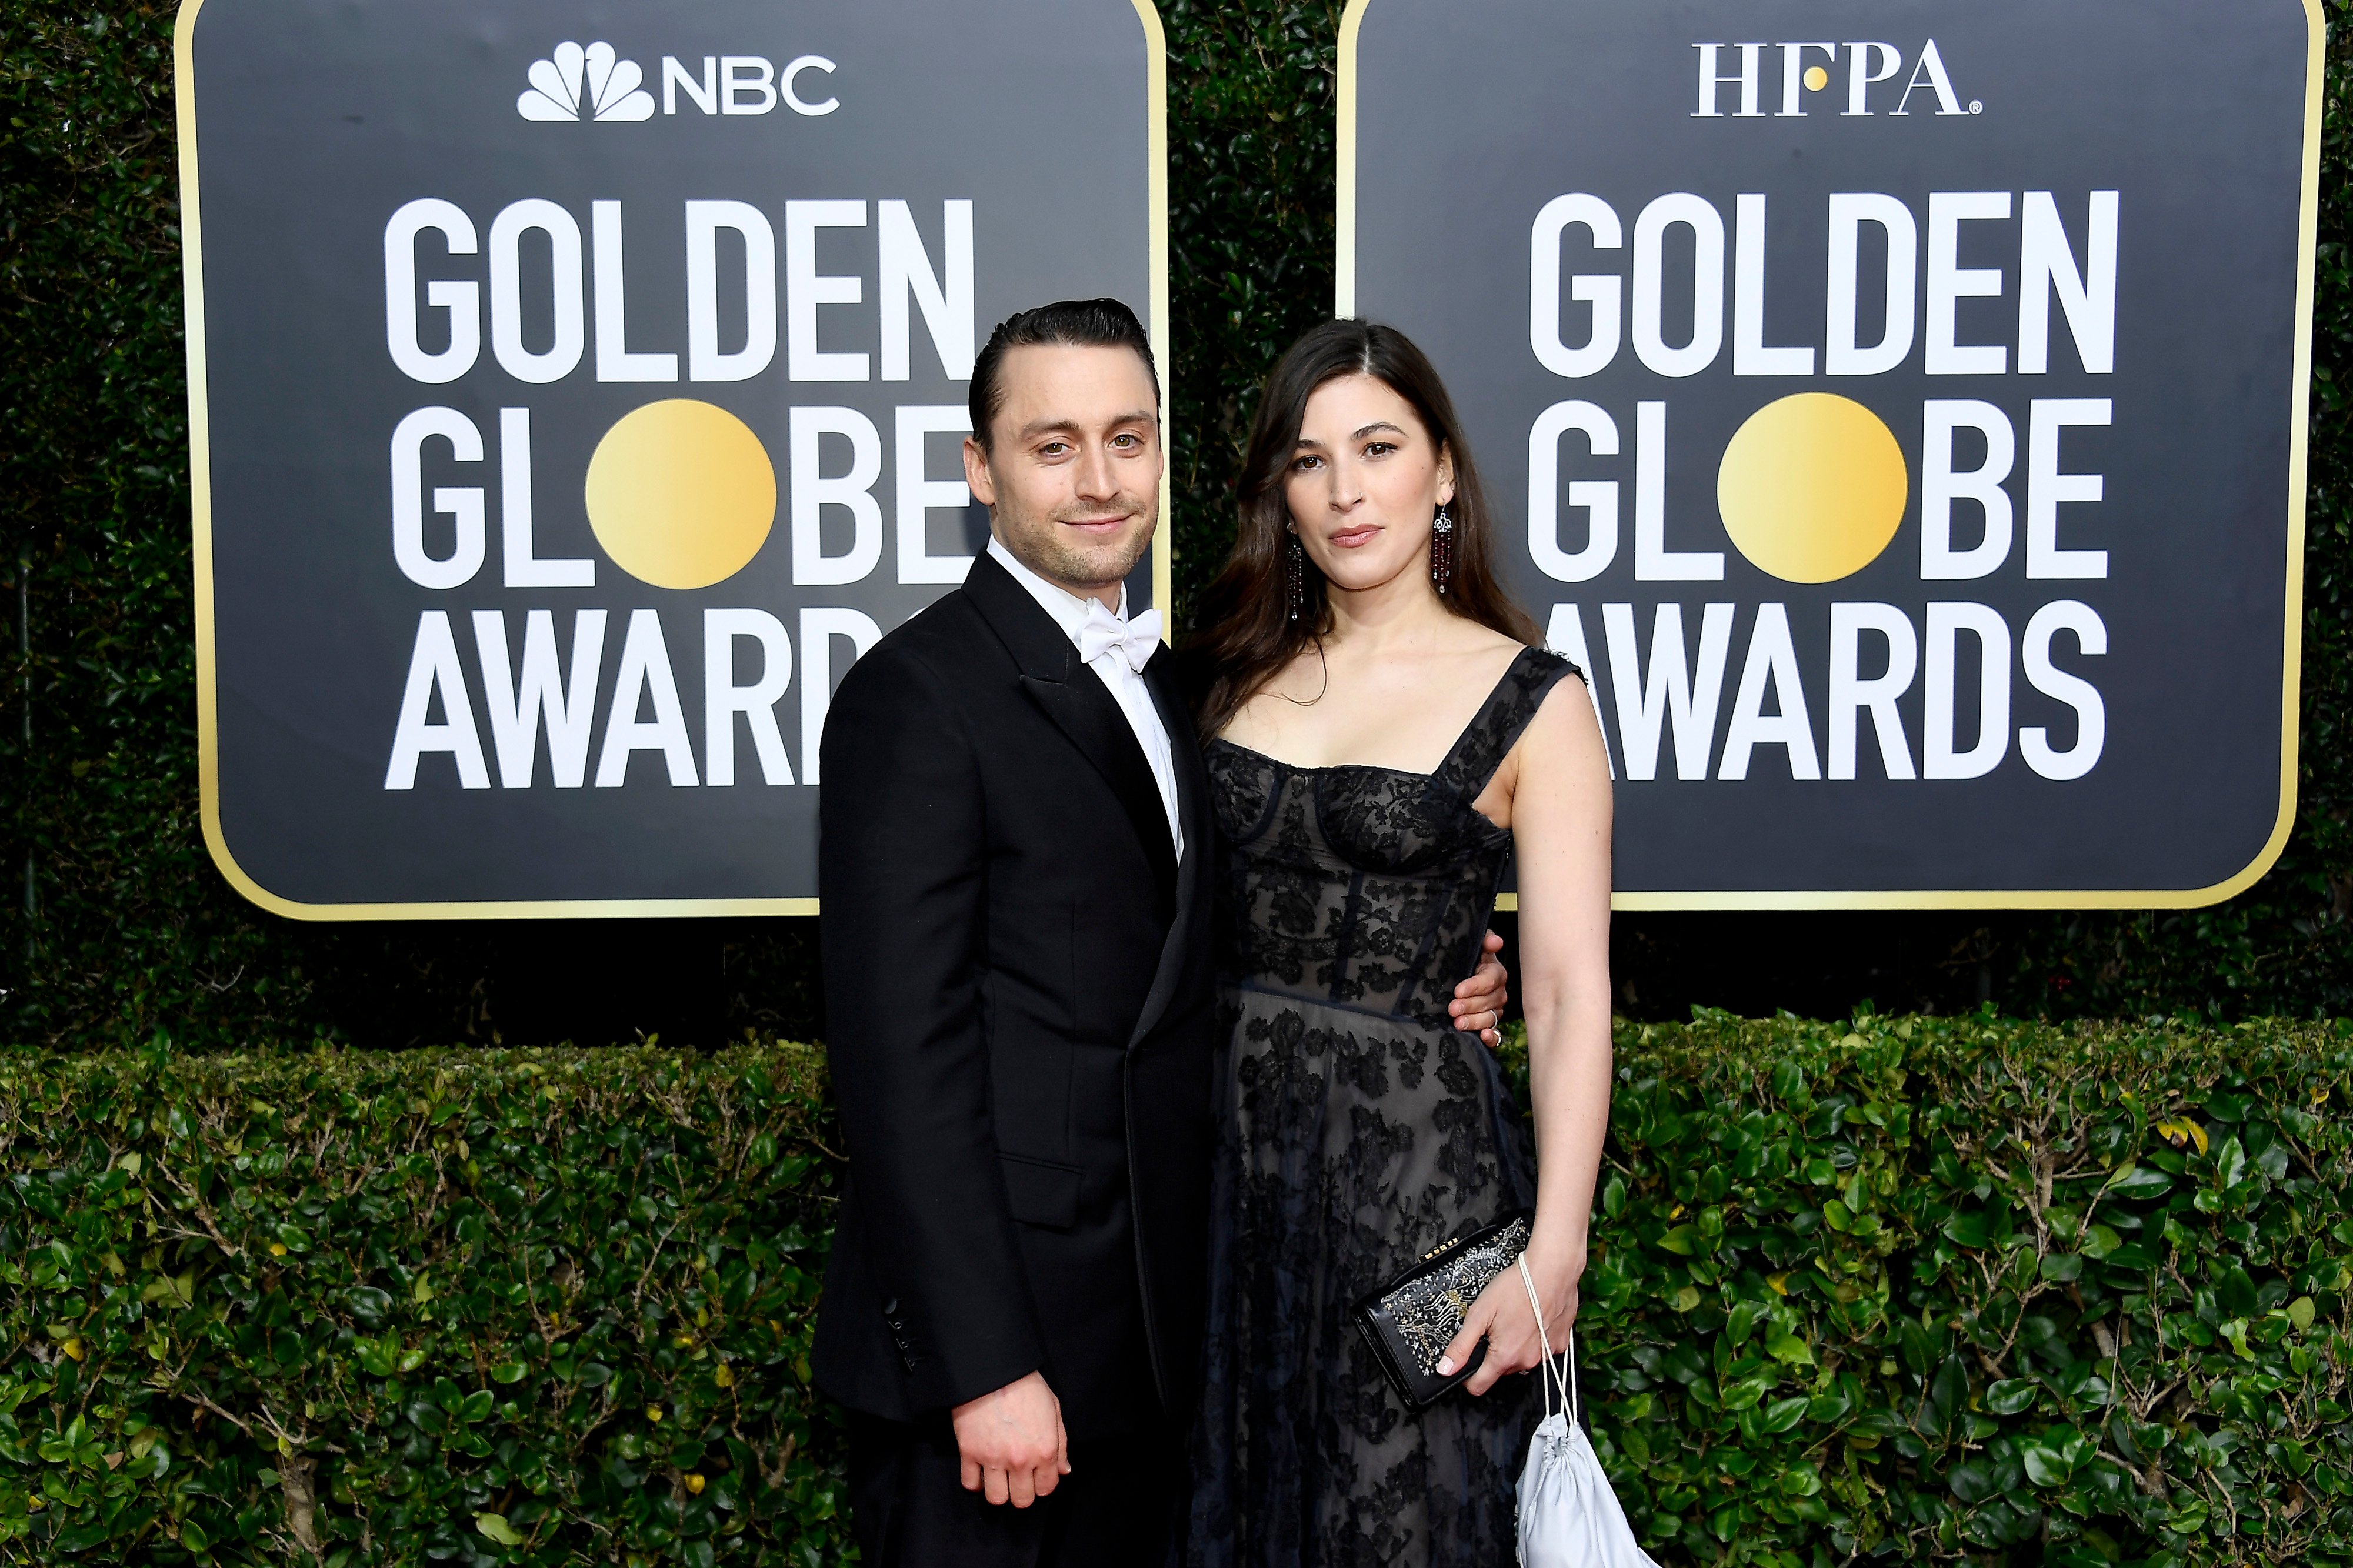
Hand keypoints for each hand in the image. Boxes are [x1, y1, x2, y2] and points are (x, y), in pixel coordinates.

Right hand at [952, 1371, 1069, 1505]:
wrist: (993, 1369)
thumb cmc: (1025, 1385)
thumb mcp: (1054, 1409)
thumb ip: (1061, 1444)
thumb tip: (1064, 1470)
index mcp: (1045, 1449)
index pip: (1046, 1488)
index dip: (1042, 1485)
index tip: (1036, 1477)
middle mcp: (1021, 1460)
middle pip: (1022, 1500)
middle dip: (1021, 1492)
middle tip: (1017, 1479)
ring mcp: (993, 1458)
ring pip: (996, 1499)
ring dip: (998, 1491)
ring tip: (998, 1477)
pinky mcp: (969, 1452)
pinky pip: (970, 1484)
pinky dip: (975, 1482)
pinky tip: (980, 1471)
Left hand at [1436, 1247, 1582, 1396]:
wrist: (1552, 1271)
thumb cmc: (1517, 1287)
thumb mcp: (1479, 1313)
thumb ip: (1461, 1345)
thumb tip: (1445, 1369)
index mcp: (1505, 1357)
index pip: (1478, 1386)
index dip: (1467, 1376)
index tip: (1467, 1360)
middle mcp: (1527, 1361)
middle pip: (1500, 1370)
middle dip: (1493, 1353)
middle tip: (1494, 1326)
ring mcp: (1547, 1354)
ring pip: (1521, 1359)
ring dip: (1515, 1346)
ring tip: (1515, 1319)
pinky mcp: (1560, 1344)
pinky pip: (1542, 1349)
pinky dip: (1535, 1339)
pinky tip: (1533, 1319)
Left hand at [1449, 929, 1509, 1045]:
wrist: (1457, 976)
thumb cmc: (1466, 960)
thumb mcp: (1473, 947)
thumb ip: (1484, 941)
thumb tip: (1495, 941)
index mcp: (1495, 973)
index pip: (1489, 979)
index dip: (1474, 986)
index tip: (1458, 991)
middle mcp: (1498, 993)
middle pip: (1488, 1001)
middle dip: (1469, 1006)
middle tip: (1452, 1008)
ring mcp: (1495, 1010)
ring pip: (1490, 1018)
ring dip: (1475, 1022)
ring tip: (1458, 1023)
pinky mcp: (1490, 1026)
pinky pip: (1496, 1035)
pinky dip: (1491, 1038)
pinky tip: (1483, 1037)